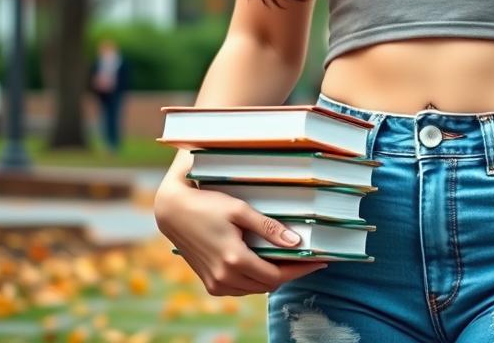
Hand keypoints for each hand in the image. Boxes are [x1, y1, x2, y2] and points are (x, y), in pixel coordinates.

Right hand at [154, 175, 328, 295]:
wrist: (173, 212)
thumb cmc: (208, 204)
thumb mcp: (241, 210)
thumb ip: (268, 228)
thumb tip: (295, 242)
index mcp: (234, 260)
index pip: (277, 275)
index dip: (301, 270)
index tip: (320, 262)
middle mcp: (224, 278)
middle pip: (268, 285)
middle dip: (291, 273)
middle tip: (309, 258)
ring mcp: (215, 284)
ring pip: (255, 289)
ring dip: (274, 277)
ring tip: (292, 260)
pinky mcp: (210, 284)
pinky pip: (241, 288)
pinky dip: (256, 279)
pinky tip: (266, 263)